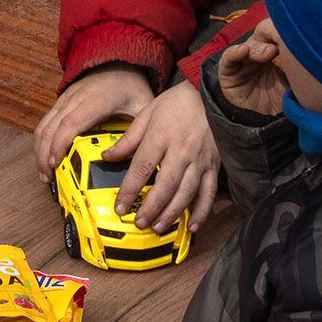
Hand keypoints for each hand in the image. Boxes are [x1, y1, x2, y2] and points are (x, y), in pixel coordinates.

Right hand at [34, 66, 154, 175]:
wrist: (118, 60)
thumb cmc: (130, 85)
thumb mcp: (142, 105)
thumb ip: (138, 130)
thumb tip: (130, 156)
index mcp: (96, 100)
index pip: (70, 123)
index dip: (59, 144)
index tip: (54, 163)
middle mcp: (75, 99)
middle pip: (51, 127)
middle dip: (44, 154)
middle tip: (47, 177)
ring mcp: (66, 99)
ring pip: (44, 125)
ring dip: (39, 149)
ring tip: (45, 172)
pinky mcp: (61, 102)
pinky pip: (46, 122)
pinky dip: (42, 141)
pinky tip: (46, 156)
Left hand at [113, 78, 221, 233]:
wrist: (210, 94)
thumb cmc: (176, 103)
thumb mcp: (147, 113)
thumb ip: (128, 138)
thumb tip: (107, 156)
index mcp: (161, 136)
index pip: (142, 167)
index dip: (129, 189)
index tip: (120, 206)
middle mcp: (181, 150)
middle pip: (165, 185)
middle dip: (151, 207)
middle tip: (139, 223)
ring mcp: (200, 160)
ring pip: (186, 193)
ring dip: (172, 213)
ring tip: (158, 227)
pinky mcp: (214, 165)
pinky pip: (209, 192)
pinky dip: (202, 212)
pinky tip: (192, 226)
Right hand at [209, 20, 288, 118]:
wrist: (267, 127)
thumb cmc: (284, 104)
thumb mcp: (294, 82)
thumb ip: (296, 65)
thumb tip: (303, 47)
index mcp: (277, 55)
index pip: (277, 35)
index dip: (282, 33)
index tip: (293, 36)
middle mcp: (259, 56)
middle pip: (263, 37)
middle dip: (272, 37)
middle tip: (281, 45)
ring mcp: (243, 63)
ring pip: (248, 46)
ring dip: (258, 47)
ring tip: (269, 52)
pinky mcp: (228, 73)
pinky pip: (228, 58)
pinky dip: (235, 52)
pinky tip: (243, 51)